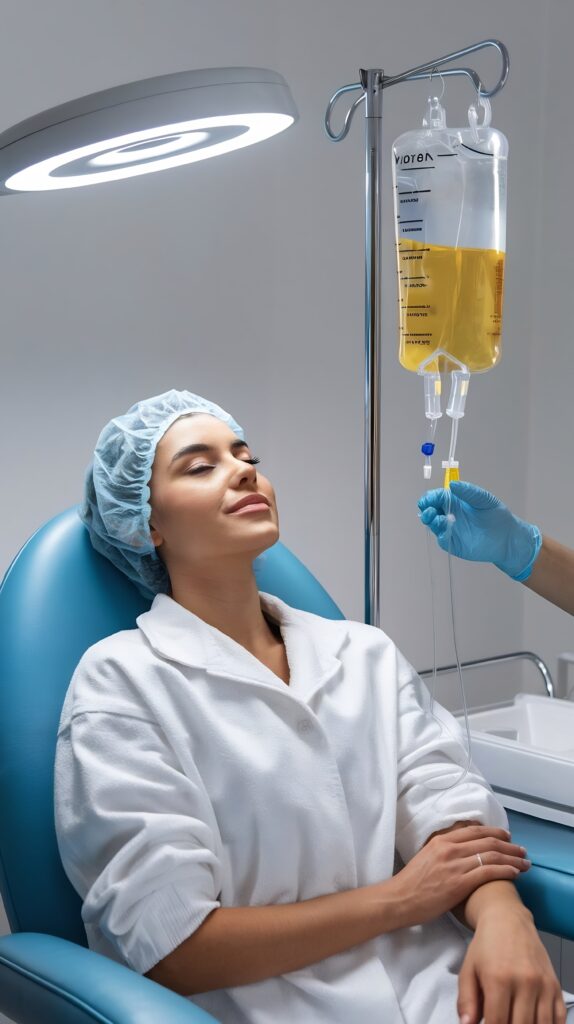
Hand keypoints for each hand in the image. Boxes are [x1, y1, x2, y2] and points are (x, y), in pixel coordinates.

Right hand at [390, 824, 529, 928]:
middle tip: (521, 849)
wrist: (400, 899)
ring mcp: (456, 865)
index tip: (506, 837)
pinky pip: (489, 872)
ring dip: (512, 858)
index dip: (494, 832)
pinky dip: (505, 870)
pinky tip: (515, 873)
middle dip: (508, 845)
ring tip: (525, 862)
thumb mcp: (426, 857)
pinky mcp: (460, 883)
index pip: (474, 831)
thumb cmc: (411, 883)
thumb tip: (459, 851)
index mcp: (441, 841)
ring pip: (492, 856)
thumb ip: (443, 851)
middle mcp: (450, 849)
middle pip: (487, 841)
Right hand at [417, 480, 541, 580]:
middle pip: (429, 510)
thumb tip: (452, 484)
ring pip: (432, 524)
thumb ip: (468, 491)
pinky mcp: (452, 543)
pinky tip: (448, 528)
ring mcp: (449, 529)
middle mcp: (449, 514)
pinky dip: (441, 533)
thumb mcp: (484, 499)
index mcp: (454, 501)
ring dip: (430, 520)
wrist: (507, 538)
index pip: (436, 497)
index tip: (428, 499)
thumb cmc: (497, 515)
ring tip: (435, 516)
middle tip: (429, 509)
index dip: (430, 497)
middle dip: (426, 508)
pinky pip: (442, 538)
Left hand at [457, 906, 566, 1023]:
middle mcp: (524, 982)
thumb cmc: (486, 945)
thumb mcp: (468, 970)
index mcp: (498, 979)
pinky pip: (559, 1018)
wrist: (508, 919)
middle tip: (502, 1022)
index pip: (497, 1023)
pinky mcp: (554, 985)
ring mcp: (543, 984)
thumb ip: (466, 1001)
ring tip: (516, 1021)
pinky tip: (536, 1023)